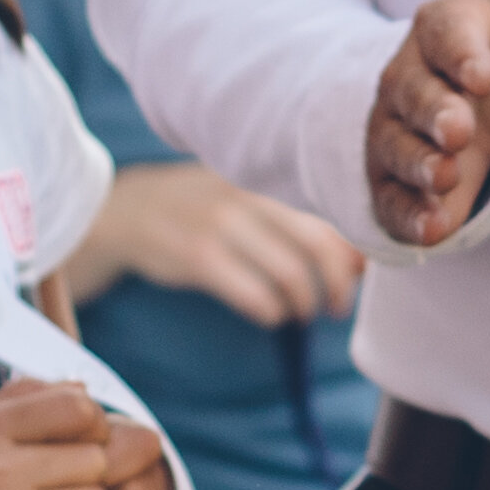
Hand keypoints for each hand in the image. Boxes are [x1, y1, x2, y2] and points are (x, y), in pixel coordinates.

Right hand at [78, 158, 368, 328]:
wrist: (129, 209)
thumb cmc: (203, 205)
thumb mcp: (247, 194)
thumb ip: (299, 218)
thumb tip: (360, 260)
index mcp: (268, 175)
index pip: (332, 211)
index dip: (355, 249)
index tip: (360, 273)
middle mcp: (250, 192)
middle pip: (318, 244)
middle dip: (339, 284)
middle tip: (339, 306)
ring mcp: (222, 222)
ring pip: (290, 274)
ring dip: (304, 303)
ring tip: (302, 312)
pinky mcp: (199, 256)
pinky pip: (254, 295)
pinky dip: (272, 313)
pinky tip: (270, 314)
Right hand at [371, 0, 489, 247]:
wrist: (463, 111)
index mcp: (446, 28)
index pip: (445, 31)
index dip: (461, 54)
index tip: (485, 76)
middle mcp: (410, 76)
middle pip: (411, 92)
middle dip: (434, 113)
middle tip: (461, 133)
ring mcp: (395, 131)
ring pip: (396, 146)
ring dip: (419, 165)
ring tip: (446, 180)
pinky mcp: (392, 182)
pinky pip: (391, 198)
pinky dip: (409, 215)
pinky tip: (434, 230)